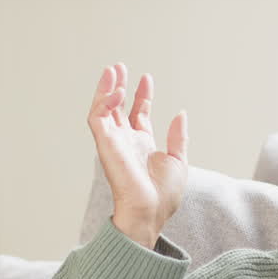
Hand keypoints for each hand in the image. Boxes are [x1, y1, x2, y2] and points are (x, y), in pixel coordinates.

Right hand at [87, 63, 188, 248]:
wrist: (151, 212)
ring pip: (103, 109)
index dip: (141, 95)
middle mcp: (125, 142)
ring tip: (112, 70)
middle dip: (117, 86)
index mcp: (142, 145)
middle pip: (116, 108)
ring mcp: (114, 142)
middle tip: (119, 66)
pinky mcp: (104, 145)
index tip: (146, 78)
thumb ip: (178, 137)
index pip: (137, 113)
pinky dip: (104, 102)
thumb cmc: (164, 196)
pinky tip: (116, 90)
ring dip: (105, 89)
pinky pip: (97, 118)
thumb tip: (180, 114)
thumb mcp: (178, 161)